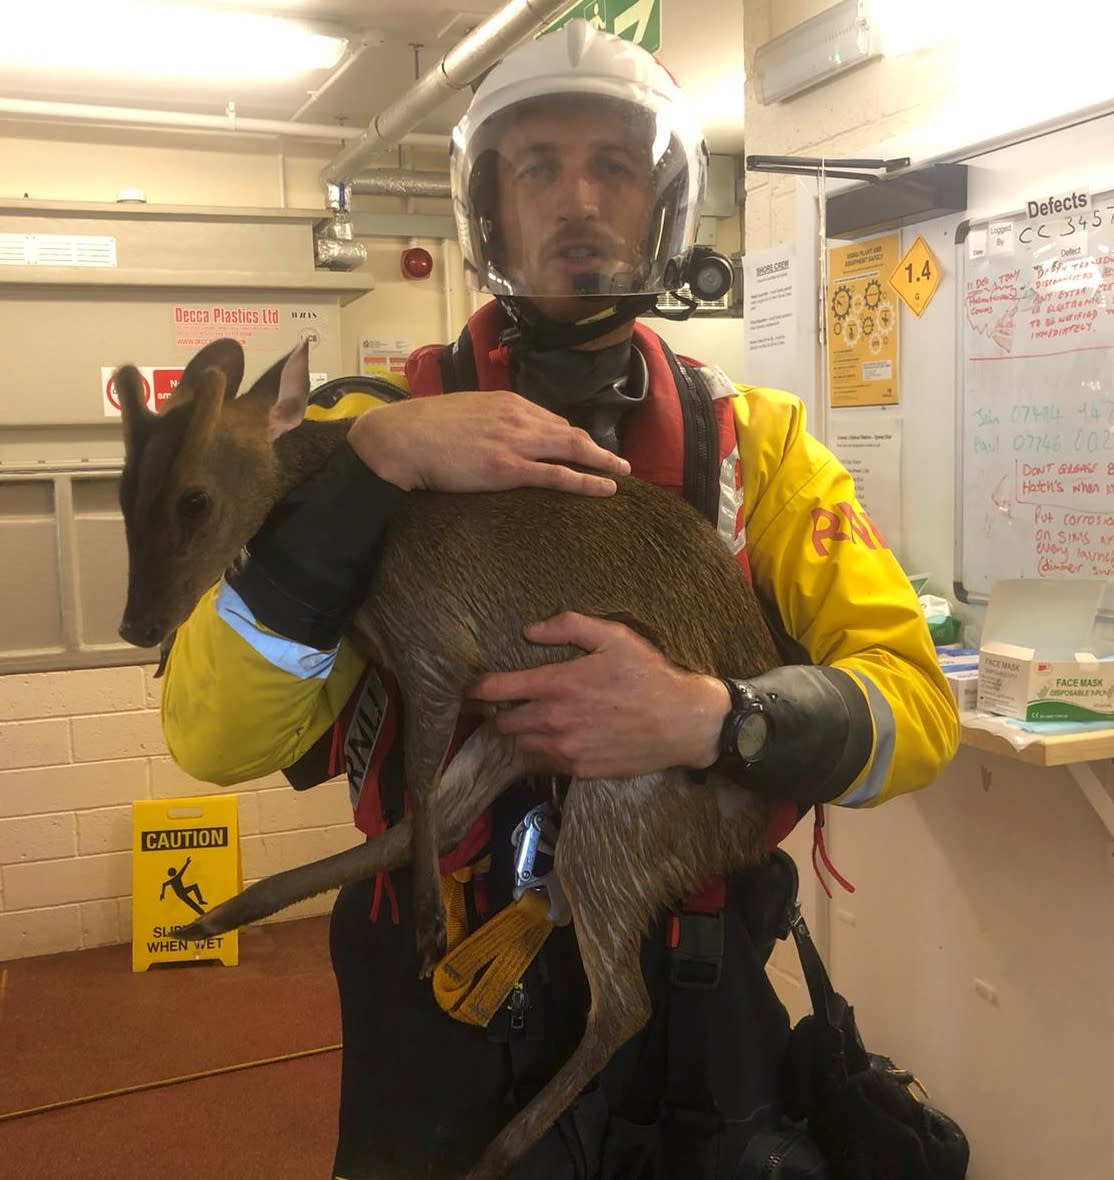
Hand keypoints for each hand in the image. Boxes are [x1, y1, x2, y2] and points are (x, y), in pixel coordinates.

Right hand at [347, 391, 629, 494]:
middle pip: (569, 431)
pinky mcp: (509, 468)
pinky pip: (559, 474)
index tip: (582, 446)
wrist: (401, 439)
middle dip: (596, 446)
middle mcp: (518, 417)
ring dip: (602, 461)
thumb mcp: (461, 413)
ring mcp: (516, 442)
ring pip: (572, 448)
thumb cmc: (421, 429)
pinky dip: (587, 480)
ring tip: (622, 473)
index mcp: (506, 401)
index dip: (569, 434)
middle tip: (618, 461)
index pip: (549, 417)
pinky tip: (607, 488)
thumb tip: (492, 436)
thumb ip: (485, 420)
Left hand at [469, 612, 730, 778]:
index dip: (475, 689)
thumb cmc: (649, 675)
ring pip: (521, 746)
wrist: (683, 722)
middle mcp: (554, 721)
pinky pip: (545, 763)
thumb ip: (568, 626)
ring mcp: (566, 750)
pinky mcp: (580, 770)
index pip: (497, 690)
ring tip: (529, 721)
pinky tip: (556, 738)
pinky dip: (542, 752)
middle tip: (504, 703)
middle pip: (503, 723)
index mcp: (558, 685)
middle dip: (499, 712)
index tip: (467, 688)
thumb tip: (530, 630)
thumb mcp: (614, 636)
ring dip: (520, 734)